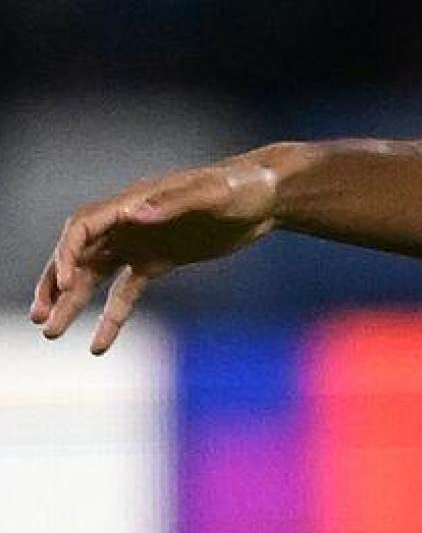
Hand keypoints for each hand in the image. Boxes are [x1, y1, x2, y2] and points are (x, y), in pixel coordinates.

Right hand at [27, 161, 278, 354]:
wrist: (268, 196)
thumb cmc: (242, 186)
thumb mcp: (212, 192)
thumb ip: (174, 202)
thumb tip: (132, 214)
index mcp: (136, 201)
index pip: (84, 226)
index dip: (66, 251)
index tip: (64, 281)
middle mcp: (131, 222)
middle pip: (79, 254)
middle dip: (55, 283)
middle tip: (41, 316)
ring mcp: (144, 242)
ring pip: (95, 275)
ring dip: (72, 301)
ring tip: (52, 332)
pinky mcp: (160, 261)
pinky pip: (126, 292)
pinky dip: (110, 317)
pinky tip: (97, 346)